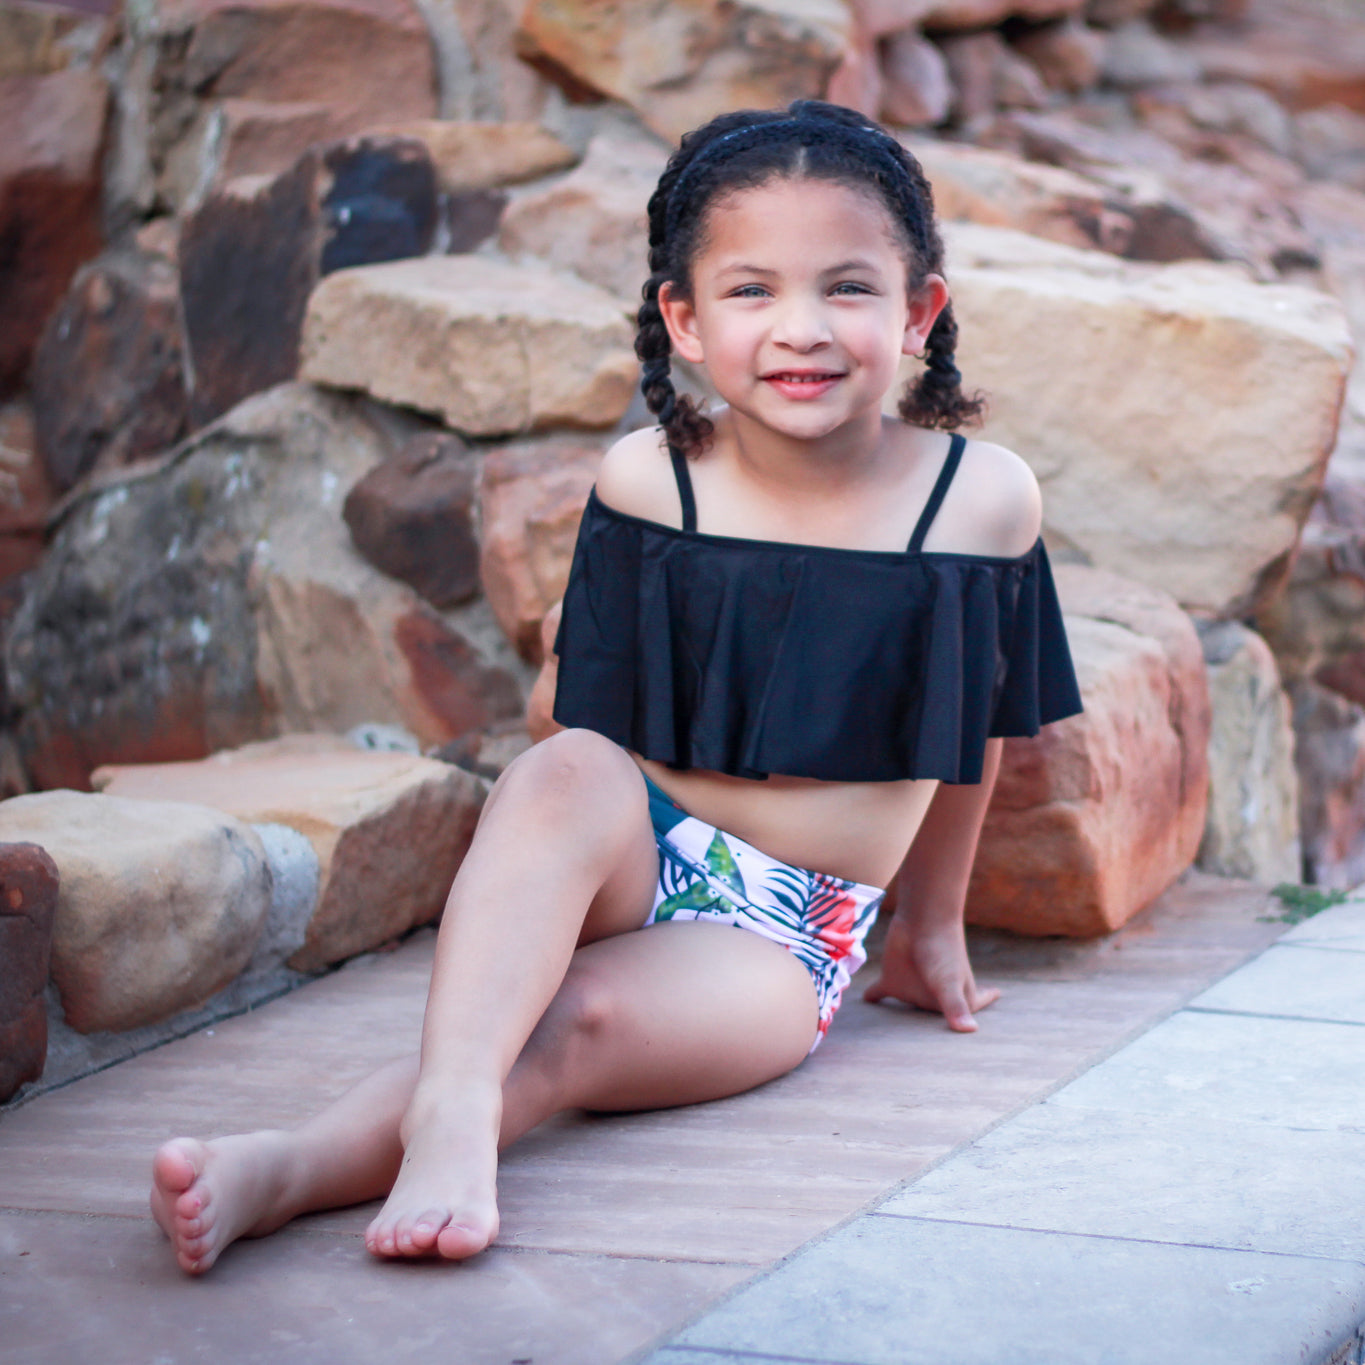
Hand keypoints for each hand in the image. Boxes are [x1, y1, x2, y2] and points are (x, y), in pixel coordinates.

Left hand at [863, 913, 999, 1031]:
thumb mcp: (949, 982)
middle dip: (934, 1028)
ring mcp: (913, 987)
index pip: (970, 1011)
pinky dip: (874, 996)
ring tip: (898, 1034)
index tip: (987, 1010)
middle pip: (934, 1017)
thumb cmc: (942, 951)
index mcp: (954, 999)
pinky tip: (867, 1000)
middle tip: (931, 1046)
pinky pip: (880, 992)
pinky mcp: (892, 977)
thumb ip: (955, 1006)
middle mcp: (934, 995)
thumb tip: (970, 1030)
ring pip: (908, 1007)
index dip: (976, 1013)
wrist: (921, 919)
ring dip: (903, 1019)